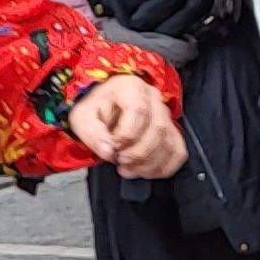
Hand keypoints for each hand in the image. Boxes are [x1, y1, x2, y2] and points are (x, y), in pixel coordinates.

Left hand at [70, 74, 184, 178]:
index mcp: (131, 88)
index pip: (139, 111)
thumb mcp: (82, 118)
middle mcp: (153, 98)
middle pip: (157, 129)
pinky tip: (144, 170)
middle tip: (119, 161)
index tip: (113, 146)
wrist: (104, 109)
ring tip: (127, 168)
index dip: (127, 135)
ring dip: (148, 163)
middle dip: (137, 153)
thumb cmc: (95, 110)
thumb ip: (92, 134)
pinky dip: (163, 167)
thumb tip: (108, 151)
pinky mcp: (171, 131)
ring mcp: (166, 115)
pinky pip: (178, 152)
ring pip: (169, 143)